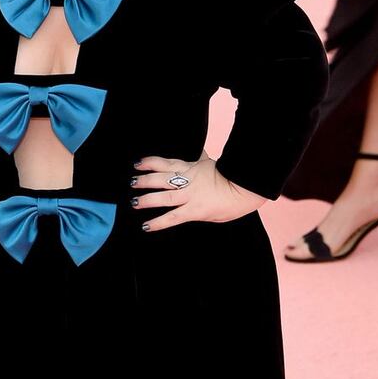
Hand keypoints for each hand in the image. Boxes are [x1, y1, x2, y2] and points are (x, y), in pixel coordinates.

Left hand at [130, 150, 267, 232]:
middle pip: (161, 178)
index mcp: (192, 168)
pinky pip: (173, 217)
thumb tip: (198, 152)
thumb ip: (201, 160)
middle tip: (131, 182)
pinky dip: (159, 222)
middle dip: (144, 180)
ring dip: (147, 199)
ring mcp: (191, 195)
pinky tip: (146, 226)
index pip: (167, 162)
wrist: (246, 188)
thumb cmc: (232, 177)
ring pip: (164, 196)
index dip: (150, 162)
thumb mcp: (212, 164)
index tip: (138, 163)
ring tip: (134, 202)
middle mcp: (188, 180)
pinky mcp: (195, 210)